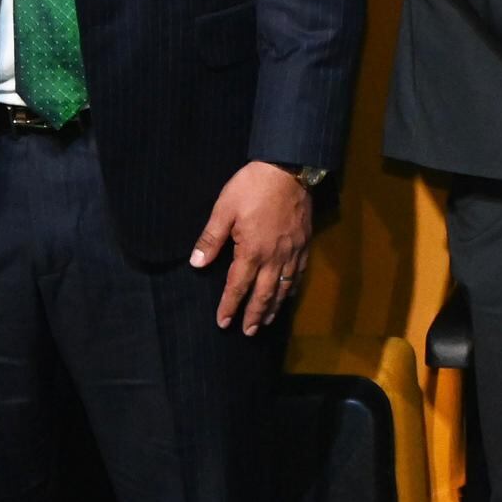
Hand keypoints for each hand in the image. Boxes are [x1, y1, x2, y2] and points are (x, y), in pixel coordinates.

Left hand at [188, 162, 313, 335]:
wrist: (289, 169)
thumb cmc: (252, 187)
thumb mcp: (224, 209)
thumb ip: (211, 239)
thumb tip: (197, 264)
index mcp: (251, 251)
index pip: (237, 286)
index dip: (229, 305)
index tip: (223, 322)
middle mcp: (274, 257)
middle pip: (264, 294)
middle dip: (254, 314)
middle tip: (248, 332)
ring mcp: (292, 251)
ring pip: (284, 287)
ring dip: (274, 307)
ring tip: (267, 321)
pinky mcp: (304, 243)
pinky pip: (299, 273)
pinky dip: (293, 288)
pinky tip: (288, 295)